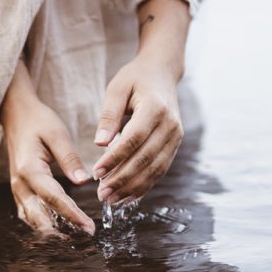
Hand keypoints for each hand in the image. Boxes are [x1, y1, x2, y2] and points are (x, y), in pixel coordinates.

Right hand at [0, 66, 95, 235]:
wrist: (15, 114)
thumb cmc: (38, 121)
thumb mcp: (57, 133)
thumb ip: (69, 158)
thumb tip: (84, 181)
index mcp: (29, 169)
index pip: (54, 199)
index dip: (72, 216)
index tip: (89, 228)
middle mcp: (20, 184)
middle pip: (39, 217)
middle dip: (62, 231)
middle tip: (86, 237)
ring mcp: (17, 189)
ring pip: (33, 219)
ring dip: (53, 231)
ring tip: (76, 238)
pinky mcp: (20, 190)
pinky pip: (30, 213)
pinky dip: (44, 224)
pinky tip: (62, 229)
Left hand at [91, 57, 182, 204]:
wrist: (162, 72)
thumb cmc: (135, 79)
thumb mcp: (117, 88)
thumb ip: (108, 115)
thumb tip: (100, 143)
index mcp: (155, 108)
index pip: (134, 139)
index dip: (115, 158)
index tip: (96, 173)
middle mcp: (170, 124)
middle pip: (145, 158)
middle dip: (123, 179)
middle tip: (102, 194)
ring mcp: (176, 136)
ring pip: (155, 169)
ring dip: (133, 187)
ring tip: (111, 199)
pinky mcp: (175, 145)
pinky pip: (160, 169)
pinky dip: (144, 185)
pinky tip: (127, 196)